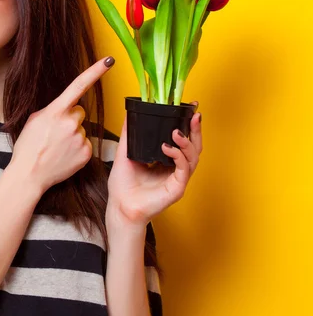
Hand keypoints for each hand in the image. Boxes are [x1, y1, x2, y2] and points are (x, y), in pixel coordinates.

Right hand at [9, 56, 113, 195]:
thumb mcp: (34, 120)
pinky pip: (85, 144)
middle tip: (56, 133)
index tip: (109, 60)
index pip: (79, 85)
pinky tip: (64, 155)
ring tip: (57, 147)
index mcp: (56, 111)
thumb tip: (64, 108)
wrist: (29, 174)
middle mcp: (71, 123)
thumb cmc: (28, 147)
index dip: (95, 71)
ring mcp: (80, 138)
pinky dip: (77, 149)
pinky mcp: (86, 153)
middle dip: (71, 119)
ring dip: (73, 135)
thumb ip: (52, 110)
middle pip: (79, 112)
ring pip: (82, 129)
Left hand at [105, 101, 201, 229]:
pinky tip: (168, 148)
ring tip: (176, 132)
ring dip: (187, 142)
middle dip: (196, 130)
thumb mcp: (125, 153)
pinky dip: (178, 156)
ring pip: (193, 157)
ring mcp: (178, 179)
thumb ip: (129, 134)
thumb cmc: (123, 185)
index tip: (191, 109)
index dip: (189, 126)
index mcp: (166, 161)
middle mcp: (175, 169)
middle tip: (194, 115)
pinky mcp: (177, 189)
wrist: (119, 206)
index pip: (183, 141)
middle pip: (194, 147)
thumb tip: (129, 113)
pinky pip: (183, 170)